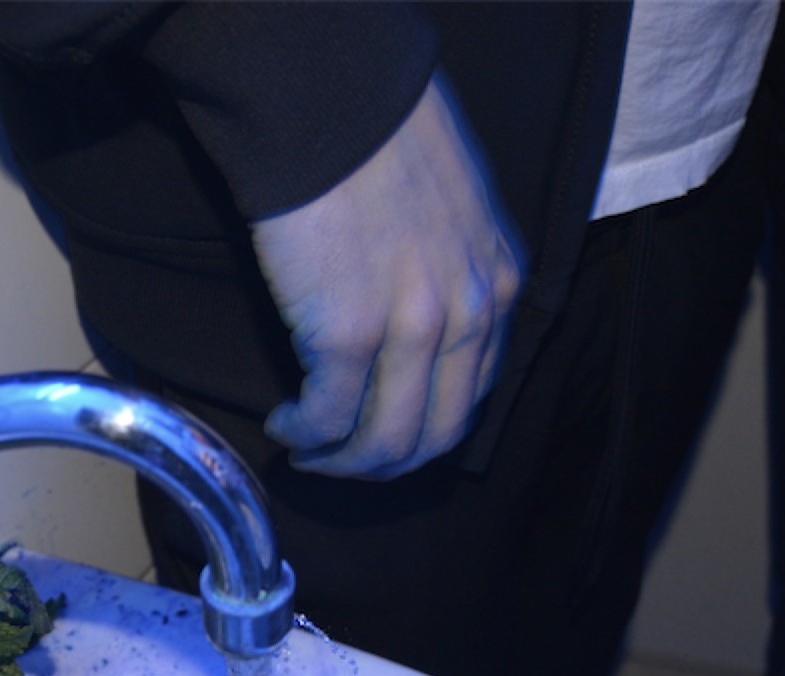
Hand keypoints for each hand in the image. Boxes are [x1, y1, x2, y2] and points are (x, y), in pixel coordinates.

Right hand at [249, 75, 521, 479]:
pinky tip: (285, 422)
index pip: (473, 392)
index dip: (425, 428)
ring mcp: (411, 329)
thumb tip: (414, 314)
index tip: (383, 429)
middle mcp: (468, 314)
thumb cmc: (380, 140)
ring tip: (307, 451)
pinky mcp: (347, 332)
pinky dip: (304, 434)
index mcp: (499, 285)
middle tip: (342, 461)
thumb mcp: (456, 209)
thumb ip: (453, 268)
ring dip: (342, 463)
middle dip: (385, 464)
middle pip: (436, 434)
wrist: (331, 101)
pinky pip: (328, 416)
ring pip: (385, 440)